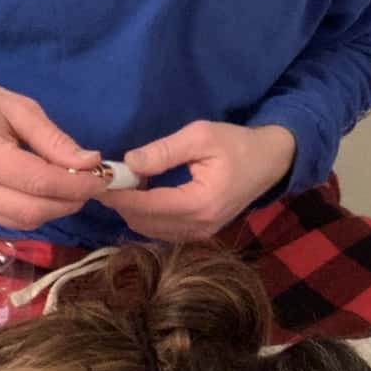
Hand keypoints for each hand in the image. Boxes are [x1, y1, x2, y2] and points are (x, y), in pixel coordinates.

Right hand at [0, 70, 105, 228]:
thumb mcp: (19, 108)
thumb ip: (55, 140)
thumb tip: (91, 163)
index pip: (41, 183)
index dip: (78, 185)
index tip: (104, 176)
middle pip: (34, 211)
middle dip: (71, 201)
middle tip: (93, 182)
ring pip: (24, 222)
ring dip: (56, 209)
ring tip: (74, 186)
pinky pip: (10, 220)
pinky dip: (36, 210)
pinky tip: (48, 191)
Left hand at [100, 121, 295, 241]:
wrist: (270, 161)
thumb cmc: (237, 144)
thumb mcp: (201, 136)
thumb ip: (164, 151)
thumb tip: (128, 163)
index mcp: (201, 203)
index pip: (148, 205)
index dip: (120, 195)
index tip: (100, 181)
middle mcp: (199, 226)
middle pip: (145, 222)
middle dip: (122, 203)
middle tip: (106, 181)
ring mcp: (200, 234)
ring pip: (150, 230)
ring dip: (132, 210)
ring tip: (123, 185)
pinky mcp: (200, 233)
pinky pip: (162, 230)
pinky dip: (146, 215)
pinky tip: (142, 194)